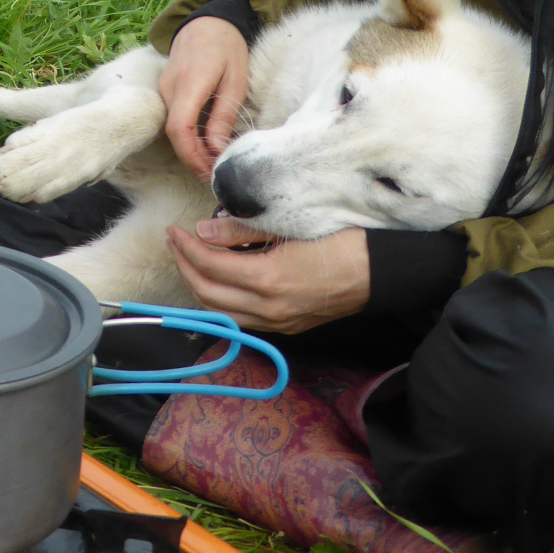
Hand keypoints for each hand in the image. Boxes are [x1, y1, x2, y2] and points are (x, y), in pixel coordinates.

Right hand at [158, 16, 249, 176]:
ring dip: (190, 148)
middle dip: (192, 158)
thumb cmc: (227, 48)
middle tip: (214, 174)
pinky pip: (173, 117)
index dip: (192, 156)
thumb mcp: (236, 81)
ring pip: (172, 127)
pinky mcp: (166, 88)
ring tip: (212, 161)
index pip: (180, 128)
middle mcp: (170, 87)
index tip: (208, 172)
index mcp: (190, 83)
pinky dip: (187, 135)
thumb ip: (223, 115)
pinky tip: (204, 143)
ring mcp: (164, 87)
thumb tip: (216, 148)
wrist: (207, 20)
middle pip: (174, 133)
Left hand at [164, 222, 369, 335]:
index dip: (186, 247)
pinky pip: (241, 318)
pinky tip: (220, 279)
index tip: (174, 230)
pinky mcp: (287, 327)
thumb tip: (203, 231)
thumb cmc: (341, 241)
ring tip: (190, 259)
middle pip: (208, 294)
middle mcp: (269, 309)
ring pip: (221, 312)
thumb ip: (243, 230)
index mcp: (269, 281)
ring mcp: (279, 323)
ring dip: (200, 286)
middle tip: (175, 242)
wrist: (379, 272)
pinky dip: (222, 299)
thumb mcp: (290, 226)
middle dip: (185, 267)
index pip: (210, 266)